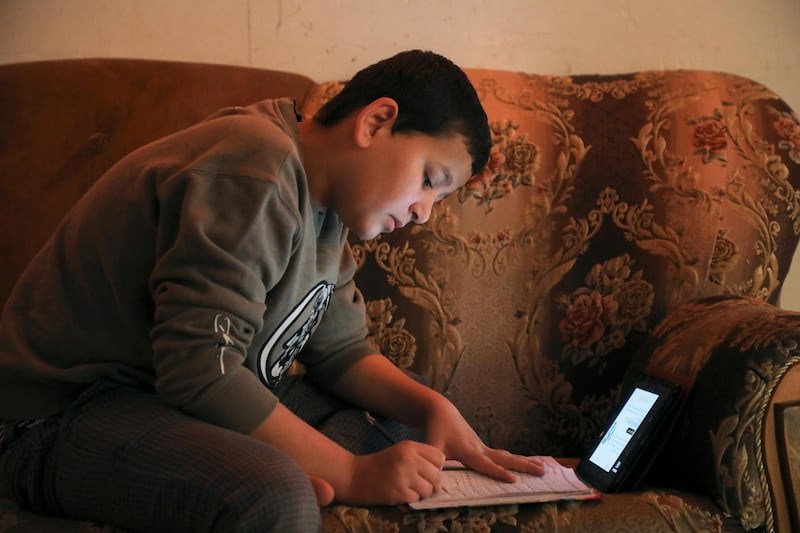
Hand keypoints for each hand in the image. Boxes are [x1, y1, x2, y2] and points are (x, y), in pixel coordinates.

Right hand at [338, 441, 444, 504]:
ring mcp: (404, 476)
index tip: (427, 471)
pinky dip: (411, 498)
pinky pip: (417, 499)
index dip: (436, 466)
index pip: (439, 457)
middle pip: (437, 475)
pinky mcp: (399, 492)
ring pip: (429, 489)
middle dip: (431, 483)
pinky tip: (400, 493)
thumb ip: (420, 457)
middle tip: (420, 484)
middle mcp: (409, 459)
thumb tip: (440, 472)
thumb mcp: (400, 451)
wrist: (354, 475)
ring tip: (409, 488)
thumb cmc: (379, 464)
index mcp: (410, 446)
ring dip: (422, 492)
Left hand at [425, 400, 544, 481]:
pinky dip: (517, 461)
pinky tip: (528, 464)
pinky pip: (503, 456)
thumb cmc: (436, 430)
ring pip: (508, 457)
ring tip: (544, 469)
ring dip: (525, 462)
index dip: (499, 473)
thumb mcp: (432, 446)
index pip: (486, 465)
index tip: (514, 480)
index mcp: (468, 451)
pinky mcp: (484, 448)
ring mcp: (483, 448)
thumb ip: (434, 461)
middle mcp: (480, 449)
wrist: (442, 411)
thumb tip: (435, 478)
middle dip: (524, 466)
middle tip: (542, 472)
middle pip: (505, 459)